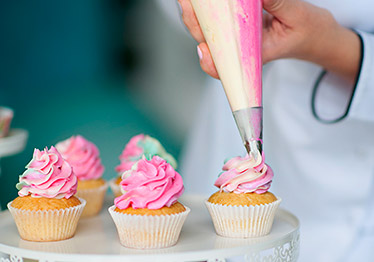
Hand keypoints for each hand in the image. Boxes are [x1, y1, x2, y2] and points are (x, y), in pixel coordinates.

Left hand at [178, 0, 360, 81]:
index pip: (226, 66)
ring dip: (199, 15)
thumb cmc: (310, 32)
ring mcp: (239, 38)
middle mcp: (242, 49)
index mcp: (255, 55)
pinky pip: (221, 21)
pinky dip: (212, 10)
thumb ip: (276, 2)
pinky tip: (204, 2)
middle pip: (211, 42)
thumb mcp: (297, 14)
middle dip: (195, 23)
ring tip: (189, 0)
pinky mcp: (240, 27)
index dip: (210, 61)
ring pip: (212, 31)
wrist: (317, 35)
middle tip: (187, 3)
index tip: (202, 48)